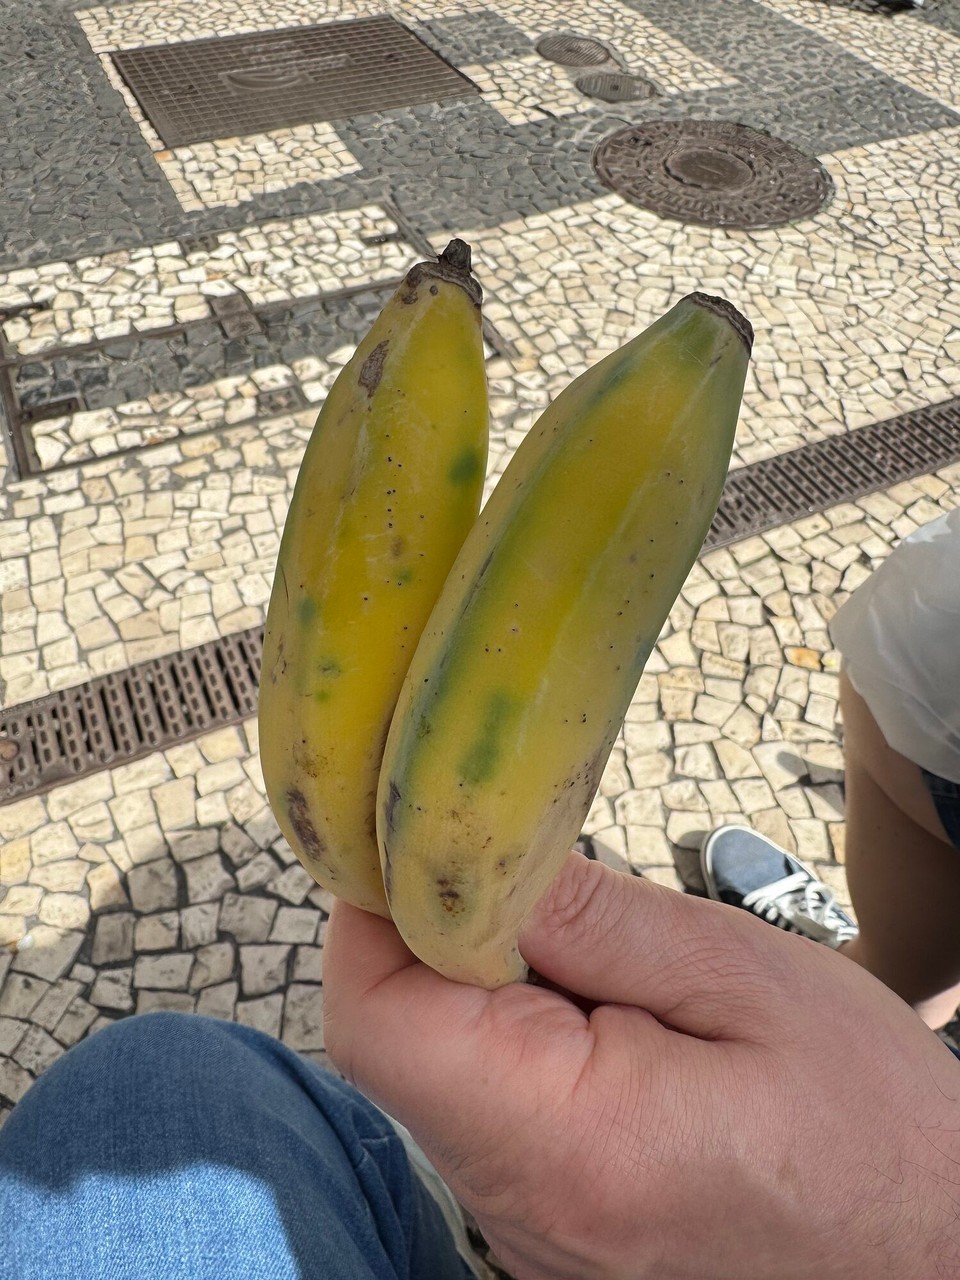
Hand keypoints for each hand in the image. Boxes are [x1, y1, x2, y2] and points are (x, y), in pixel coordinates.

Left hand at [323, 853, 959, 1279]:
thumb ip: (593, 917)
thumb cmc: (869, 1121)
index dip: (382, 912)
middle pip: (396, 1045)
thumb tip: (474, 849)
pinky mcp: (547, 1235)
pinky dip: (512, 1049)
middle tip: (530, 879)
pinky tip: (600, 1025)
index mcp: (568, 1141)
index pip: (379, 1018)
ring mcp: (529, 1235)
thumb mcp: (741, 978)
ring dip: (479, 992)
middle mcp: (522, 1208)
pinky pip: (485, 1120)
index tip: (434, 840)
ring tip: (593, 962)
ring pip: (436, 1078)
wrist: (933, 1258)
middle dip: (435, 938)